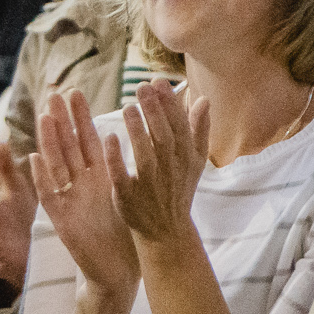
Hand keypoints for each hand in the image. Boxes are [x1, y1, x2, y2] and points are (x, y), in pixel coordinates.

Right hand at [31, 89, 138, 298]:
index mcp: (100, 176)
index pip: (88, 140)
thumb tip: (153, 135)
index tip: (75, 92)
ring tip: (44, 117)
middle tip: (54, 94)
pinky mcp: (62, 220)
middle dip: (62, 121)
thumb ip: (134, 167)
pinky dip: (41, 178)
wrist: (120, 272)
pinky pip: (50, 196)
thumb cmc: (128, 234)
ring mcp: (70, 200)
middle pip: (69, 147)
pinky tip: (33, 159)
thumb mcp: (132, 195)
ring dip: (49, 142)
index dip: (81, 117)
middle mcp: (82, 184)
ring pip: (57, 165)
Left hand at [108, 81, 209, 248]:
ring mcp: (150, 185)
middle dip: (154, 111)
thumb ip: (199, 130)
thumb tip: (204, 99)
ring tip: (127, 106)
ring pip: (145, 155)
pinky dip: (116, 158)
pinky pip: (122, 176)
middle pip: (163, 137)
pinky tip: (109, 137)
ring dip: (137, 130)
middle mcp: (170, 171)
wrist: (166, 232)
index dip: (170, 104)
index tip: (158, 81)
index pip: (179, 126)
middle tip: (141, 86)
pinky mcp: (129, 197)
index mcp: (185, 158)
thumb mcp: (195, 161)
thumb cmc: (179, 189)